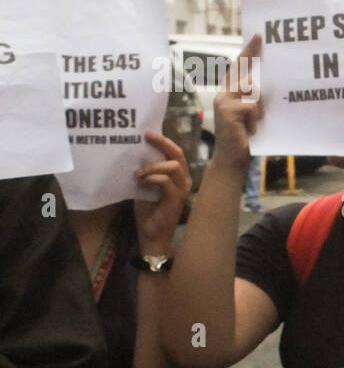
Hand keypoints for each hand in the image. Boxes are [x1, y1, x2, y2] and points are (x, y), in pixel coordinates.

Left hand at [134, 131, 191, 253]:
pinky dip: (151, 178)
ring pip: (172, 166)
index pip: (175, 152)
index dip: (164, 141)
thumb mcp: (145, 186)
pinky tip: (141, 182)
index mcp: (177, 176)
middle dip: (162, 143)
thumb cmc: (149, 211)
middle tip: (146, 137)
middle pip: (177, 154)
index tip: (148, 132)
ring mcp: (181, 190)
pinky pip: (165, 181)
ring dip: (153, 166)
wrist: (152, 235)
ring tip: (139, 173)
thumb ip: (146, 171)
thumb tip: (134, 154)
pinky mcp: (176, 199)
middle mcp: (183, 180)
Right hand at [211, 34, 264, 171]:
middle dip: (254, 65)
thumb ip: (257, 99)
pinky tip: (252, 129)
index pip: (239, 67)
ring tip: (257, 122)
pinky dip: (257, 118)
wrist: (234, 160)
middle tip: (263, 49)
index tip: (259, 36)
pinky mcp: (227, 111)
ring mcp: (224, 101)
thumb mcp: (255, 115)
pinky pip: (251, 106)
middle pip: (244, 73)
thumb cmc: (248, 138)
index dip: (248, 51)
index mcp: (231, 93)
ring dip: (260, 106)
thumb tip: (272, 84)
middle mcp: (224, 94)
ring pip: (251, 89)